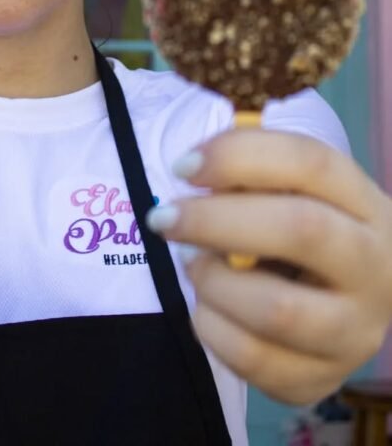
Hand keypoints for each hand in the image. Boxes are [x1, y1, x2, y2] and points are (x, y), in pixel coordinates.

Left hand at [146, 129, 391, 403]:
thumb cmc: (298, 228)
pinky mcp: (325, 379)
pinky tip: (206, 308)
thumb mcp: (288, 191)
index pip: (311, 163)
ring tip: (193, 265)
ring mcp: (357, 332)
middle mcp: (375, 268)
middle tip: (164, 218)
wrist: (343, 301)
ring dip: (214, 282)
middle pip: (301, 230)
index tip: (183, 167)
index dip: (239, 156)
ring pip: (278, 310)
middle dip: (216, 220)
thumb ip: (247, 175)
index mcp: (366, 204)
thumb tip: (191, 174)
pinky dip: (211, 329)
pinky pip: (255, 361)